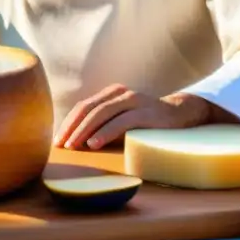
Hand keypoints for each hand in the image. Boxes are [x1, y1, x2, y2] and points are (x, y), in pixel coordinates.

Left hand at [54, 84, 214, 150]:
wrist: (182, 114)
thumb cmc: (147, 122)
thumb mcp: (123, 120)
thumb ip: (105, 124)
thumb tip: (77, 142)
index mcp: (111, 94)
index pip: (83, 106)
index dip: (68, 122)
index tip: (57, 140)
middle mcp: (120, 93)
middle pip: (88, 109)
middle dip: (72, 127)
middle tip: (60, 145)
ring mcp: (133, 100)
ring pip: (101, 113)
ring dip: (84, 131)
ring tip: (73, 146)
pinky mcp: (145, 112)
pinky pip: (120, 122)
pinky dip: (105, 132)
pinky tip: (94, 143)